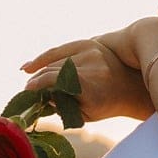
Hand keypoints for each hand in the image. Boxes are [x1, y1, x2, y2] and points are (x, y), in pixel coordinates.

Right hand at [20, 29, 149, 123]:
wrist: (130, 85)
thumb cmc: (106, 105)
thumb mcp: (85, 113)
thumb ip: (63, 107)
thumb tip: (41, 97)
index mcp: (93, 86)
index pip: (59, 80)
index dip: (41, 84)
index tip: (28, 90)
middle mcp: (92, 65)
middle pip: (55, 69)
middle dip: (38, 78)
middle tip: (26, 89)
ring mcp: (92, 51)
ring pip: (57, 59)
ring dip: (40, 68)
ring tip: (28, 76)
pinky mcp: (89, 43)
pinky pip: (61, 49)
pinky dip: (46, 57)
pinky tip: (32, 65)